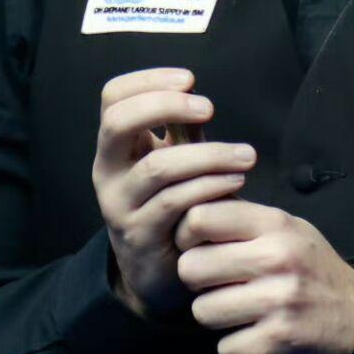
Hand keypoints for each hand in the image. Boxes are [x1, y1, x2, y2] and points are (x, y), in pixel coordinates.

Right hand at [92, 68, 257, 320]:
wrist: (155, 274)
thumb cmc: (170, 208)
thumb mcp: (173, 162)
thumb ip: (179, 130)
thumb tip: (194, 91)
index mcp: (115, 146)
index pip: (113, 97)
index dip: (148, 80)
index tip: (189, 79)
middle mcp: (108, 172)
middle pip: (118, 122)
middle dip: (167, 106)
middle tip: (209, 108)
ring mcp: (120, 205)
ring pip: (159, 167)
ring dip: (208, 155)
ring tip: (245, 155)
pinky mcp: (141, 235)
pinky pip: (176, 203)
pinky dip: (210, 187)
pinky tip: (235, 181)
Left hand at [175, 200, 353, 353]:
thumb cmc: (311, 268)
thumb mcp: (287, 228)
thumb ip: (244, 218)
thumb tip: (190, 204)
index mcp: (275, 224)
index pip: (201, 218)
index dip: (187, 235)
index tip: (198, 247)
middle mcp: (276, 258)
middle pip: (191, 267)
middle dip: (198, 281)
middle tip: (219, 284)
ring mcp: (278, 300)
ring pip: (203, 311)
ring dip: (216, 316)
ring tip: (239, 309)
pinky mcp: (278, 338)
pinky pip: (226, 347)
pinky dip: (236, 346)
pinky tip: (255, 334)